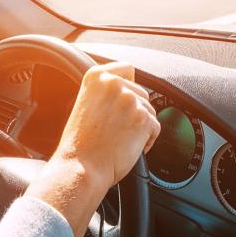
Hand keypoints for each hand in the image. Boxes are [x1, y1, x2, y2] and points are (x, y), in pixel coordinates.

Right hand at [28, 62, 159, 236]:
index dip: (129, 86)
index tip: (123, 100)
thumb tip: (127, 89)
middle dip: (135, 111)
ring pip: (149, 109)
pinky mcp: (142, 117)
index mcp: (96, 76)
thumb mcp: (85, 104)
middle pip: (141, 92)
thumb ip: (104, 92)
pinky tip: (130, 147)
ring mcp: (129, 99)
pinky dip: (148, 139)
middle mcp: (113, 83)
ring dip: (141, 125)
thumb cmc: (80, 143)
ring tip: (122, 139)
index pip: (127, 68)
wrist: (81, 167)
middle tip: (118, 129)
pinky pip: (155, 126)